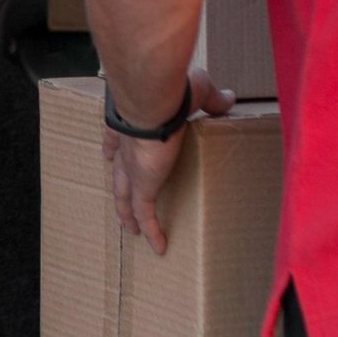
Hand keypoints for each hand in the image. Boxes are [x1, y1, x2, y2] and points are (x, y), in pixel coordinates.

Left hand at [101, 68, 233, 255]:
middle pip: (117, 169)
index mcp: (132, 120)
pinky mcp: (142, 185)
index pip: (117, 134)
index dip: (113, 143)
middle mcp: (126, 144)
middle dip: (118, 183)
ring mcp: (131, 167)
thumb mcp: (196, 90)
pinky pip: (146, 215)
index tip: (108, 151)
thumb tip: (229, 97)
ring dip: (127, 213)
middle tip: (120, 196)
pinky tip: (159, 247)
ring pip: (125, 196)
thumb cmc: (171, 89)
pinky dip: (152, 231)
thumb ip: (210, 97)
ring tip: (130, 228)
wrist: (152, 98)